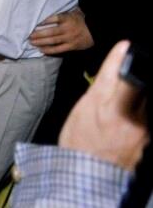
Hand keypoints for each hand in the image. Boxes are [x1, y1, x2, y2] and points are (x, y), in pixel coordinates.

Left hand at [28, 7, 93, 54]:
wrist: (97, 31)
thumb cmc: (82, 19)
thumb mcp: (74, 11)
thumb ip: (63, 11)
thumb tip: (50, 4)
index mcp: (68, 18)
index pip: (53, 19)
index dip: (43, 21)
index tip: (34, 23)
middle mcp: (68, 29)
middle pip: (50, 32)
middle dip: (38, 34)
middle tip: (28, 35)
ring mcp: (70, 38)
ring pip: (52, 41)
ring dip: (40, 42)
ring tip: (31, 42)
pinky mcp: (72, 46)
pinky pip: (58, 49)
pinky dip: (49, 50)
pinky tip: (41, 50)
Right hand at [59, 40, 147, 170]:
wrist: (87, 177)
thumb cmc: (78, 143)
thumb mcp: (81, 110)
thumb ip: (101, 88)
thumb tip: (113, 70)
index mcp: (103, 105)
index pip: (117, 72)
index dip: (121, 57)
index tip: (125, 46)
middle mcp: (126, 114)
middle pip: (138, 85)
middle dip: (132, 79)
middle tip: (122, 81)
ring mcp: (141, 127)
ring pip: (144, 101)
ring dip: (136, 99)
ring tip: (118, 110)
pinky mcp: (147, 139)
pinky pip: (146, 118)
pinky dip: (138, 116)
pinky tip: (123, 124)